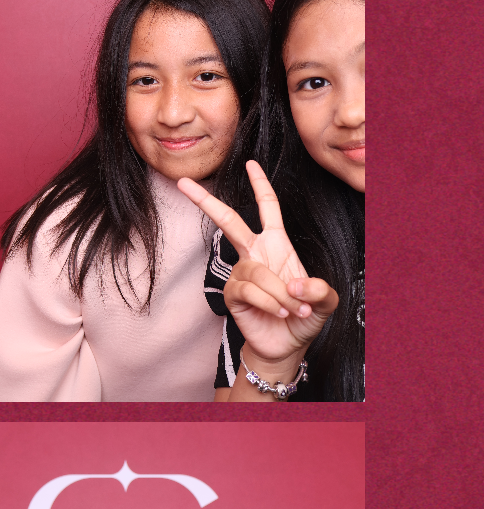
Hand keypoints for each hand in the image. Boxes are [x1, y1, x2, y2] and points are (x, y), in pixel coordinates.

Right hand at [178, 161, 338, 368]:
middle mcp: (255, 254)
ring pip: (257, 272)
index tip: (250, 164)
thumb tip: (295, 284)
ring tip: (293, 310)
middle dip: (206, 202)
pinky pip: (249, 290)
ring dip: (280, 293)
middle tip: (182, 183)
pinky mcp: (232, 295)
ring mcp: (241, 274)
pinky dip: (269, 302)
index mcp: (277, 245)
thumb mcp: (325, 301)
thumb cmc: (304, 316)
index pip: (267, 208)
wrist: (287, 344)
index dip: (260, 185)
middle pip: (229, 221)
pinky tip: (278, 312)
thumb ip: (321, 290)